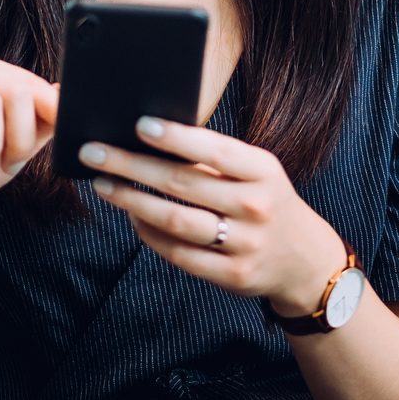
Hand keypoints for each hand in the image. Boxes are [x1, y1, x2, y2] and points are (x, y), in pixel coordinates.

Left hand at [80, 117, 345, 316]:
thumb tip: (152, 136)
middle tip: (94, 153)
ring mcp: (244, 244)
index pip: (215, 150)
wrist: (305, 259)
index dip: (176, 137)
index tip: (139, 125)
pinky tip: (130, 218)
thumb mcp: (259, 171)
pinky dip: (149, 234)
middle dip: (132, 166)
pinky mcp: (231, 275)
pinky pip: (179, 254)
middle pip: (183, 183)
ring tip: (103, 185)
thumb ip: (217, 157)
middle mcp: (255, 206)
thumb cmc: (267, 201)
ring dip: (132, 201)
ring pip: (176, 220)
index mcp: (263, 171)